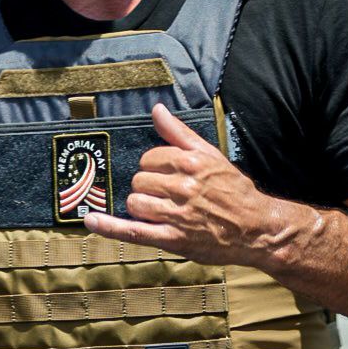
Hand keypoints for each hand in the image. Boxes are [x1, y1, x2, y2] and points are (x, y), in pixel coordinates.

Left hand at [83, 105, 275, 263]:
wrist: (256, 228)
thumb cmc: (233, 191)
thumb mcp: (210, 155)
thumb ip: (179, 133)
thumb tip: (157, 110)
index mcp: (191, 163)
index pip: (149, 158)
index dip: (154, 167)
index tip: (166, 175)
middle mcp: (183, 186)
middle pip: (139, 180)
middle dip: (147, 187)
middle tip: (167, 195)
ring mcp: (177, 215)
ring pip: (135, 203)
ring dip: (141, 206)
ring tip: (159, 210)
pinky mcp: (173, 239)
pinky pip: (133, 231)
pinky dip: (109, 227)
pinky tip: (92, 221)